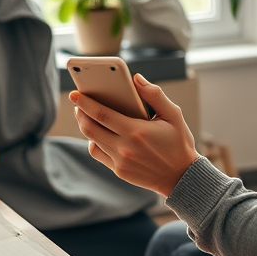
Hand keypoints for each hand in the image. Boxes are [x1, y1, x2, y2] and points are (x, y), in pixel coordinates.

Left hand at [70, 73, 199, 195]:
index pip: (102, 114)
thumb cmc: (178, 142)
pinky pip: (98, 154)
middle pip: (91, 128)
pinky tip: (97, 133)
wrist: (181, 176)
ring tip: (84, 114)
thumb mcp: (173, 115)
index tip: (75, 94)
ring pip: (93, 140)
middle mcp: (125, 148)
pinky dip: (94, 142)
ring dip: (85, 126)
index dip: (85, 103)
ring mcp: (120, 161)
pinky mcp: (119, 170)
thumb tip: (136, 78)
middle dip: (80, 113)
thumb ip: (154, 94)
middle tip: (76, 102)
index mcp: (136, 131)